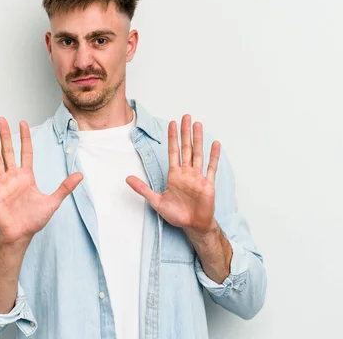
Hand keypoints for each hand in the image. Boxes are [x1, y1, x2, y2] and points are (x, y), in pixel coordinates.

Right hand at [0, 117, 82, 244]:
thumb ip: (65, 187)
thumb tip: (81, 175)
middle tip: (1, 119)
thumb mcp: (53, 201)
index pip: (26, 152)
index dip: (25, 137)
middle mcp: (13, 177)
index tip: (23, 123)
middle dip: (5, 135)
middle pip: (8, 151)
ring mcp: (1, 184)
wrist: (20, 235)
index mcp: (26, 177)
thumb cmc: (34, 220)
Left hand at [126, 114, 220, 235]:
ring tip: (198, 124)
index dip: (172, 137)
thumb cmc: (176, 215)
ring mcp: (198, 177)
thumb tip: (127, 179)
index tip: (172, 123)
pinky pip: (211, 167)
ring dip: (198, 139)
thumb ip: (143, 189)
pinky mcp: (208, 184)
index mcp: (174, 175)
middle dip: (185, 132)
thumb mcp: (156, 201)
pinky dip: (213, 156)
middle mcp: (186, 173)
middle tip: (186, 116)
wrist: (192, 226)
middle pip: (186, 148)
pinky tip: (215, 144)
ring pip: (198, 153)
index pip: (173, 151)